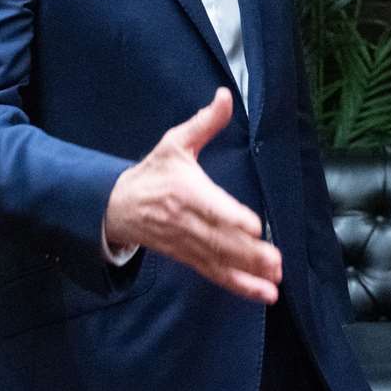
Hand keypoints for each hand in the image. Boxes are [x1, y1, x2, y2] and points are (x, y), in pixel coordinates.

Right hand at [104, 88, 281, 303]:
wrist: (115, 206)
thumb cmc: (153, 173)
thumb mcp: (174, 143)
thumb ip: (205, 123)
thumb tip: (226, 96)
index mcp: (184, 191)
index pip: (209, 206)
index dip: (230, 217)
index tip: (253, 226)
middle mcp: (186, 221)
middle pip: (218, 240)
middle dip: (247, 254)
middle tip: (275, 263)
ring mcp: (186, 243)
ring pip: (218, 261)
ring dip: (247, 274)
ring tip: (273, 285)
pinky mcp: (188, 258)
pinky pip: (214, 273)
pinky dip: (237, 285)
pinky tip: (261, 294)